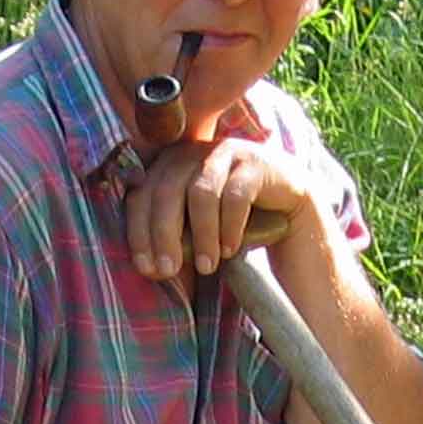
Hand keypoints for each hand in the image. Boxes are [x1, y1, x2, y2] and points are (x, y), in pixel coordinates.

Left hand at [124, 132, 315, 281]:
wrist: (284, 207)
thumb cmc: (228, 222)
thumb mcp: (192, 229)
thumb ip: (169, 239)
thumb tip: (145, 267)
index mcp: (166, 166)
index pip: (141, 195)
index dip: (139, 232)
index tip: (146, 268)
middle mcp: (191, 152)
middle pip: (166, 192)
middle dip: (165, 235)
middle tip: (169, 271)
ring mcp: (224, 152)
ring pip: (201, 192)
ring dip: (201, 234)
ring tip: (207, 266)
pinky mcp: (255, 162)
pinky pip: (235, 195)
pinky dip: (230, 226)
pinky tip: (231, 249)